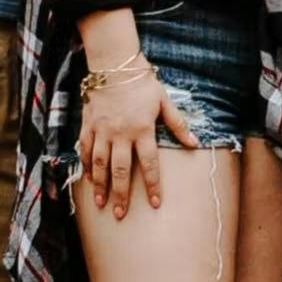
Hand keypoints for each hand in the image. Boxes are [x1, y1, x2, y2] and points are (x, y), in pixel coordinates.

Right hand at [79, 59, 198, 217]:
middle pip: (121, 171)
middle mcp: (120, 134)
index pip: (149, 164)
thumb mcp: (165, 102)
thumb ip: (178, 125)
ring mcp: (102, 131)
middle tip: (121, 215)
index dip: (152, 186)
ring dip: (100, 186)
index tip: (155, 204)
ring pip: (100, 165)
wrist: (114, 66)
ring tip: (101, 204)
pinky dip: (87, 166)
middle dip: (121, 195)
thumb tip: (195, 142)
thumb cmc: (143, 84)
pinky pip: (86, 150)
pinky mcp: (88, 126)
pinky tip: (88, 180)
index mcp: (142, 130)